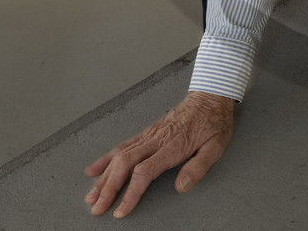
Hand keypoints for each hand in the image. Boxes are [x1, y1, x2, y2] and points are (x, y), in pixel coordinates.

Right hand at [83, 91, 234, 217]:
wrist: (210, 97)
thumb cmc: (213, 122)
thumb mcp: (216, 146)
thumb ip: (199, 167)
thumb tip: (181, 187)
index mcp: (172, 146)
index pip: (144, 172)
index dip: (130, 193)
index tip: (121, 210)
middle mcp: (156, 140)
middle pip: (124, 165)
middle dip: (108, 188)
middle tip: (98, 208)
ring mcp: (149, 135)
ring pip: (119, 156)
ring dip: (103, 177)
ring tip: (91, 196)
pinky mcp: (147, 133)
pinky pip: (122, 146)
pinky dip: (106, 159)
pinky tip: (94, 170)